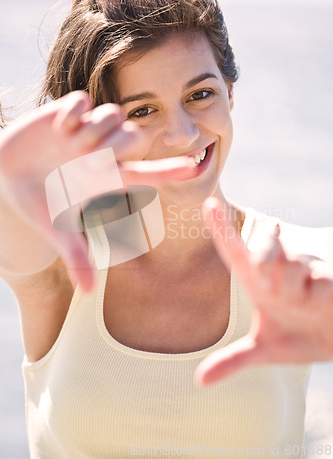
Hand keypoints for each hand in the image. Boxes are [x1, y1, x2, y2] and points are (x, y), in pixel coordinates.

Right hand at [0, 91, 195, 291]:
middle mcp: (104, 151)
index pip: (146, 173)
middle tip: (84, 156)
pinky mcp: (69, 111)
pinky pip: (83, 102)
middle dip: (115, 144)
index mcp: (107, 177)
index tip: (195, 168)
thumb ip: (75, 254)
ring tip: (68, 143)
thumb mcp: (56, 228)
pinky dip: (71, 114)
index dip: (170, 171)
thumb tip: (88, 292)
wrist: (6, 170)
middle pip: (135, 136)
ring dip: (91, 131)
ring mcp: (88, 129)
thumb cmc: (36, 200)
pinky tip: (57, 127)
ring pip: (112, 114)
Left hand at [195, 197, 332, 384]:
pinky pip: (320, 281)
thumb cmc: (296, 338)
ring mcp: (305, 270)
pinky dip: (319, 300)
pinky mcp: (330, 277)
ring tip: (304, 307)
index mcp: (257, 281)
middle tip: (271, 288)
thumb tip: (199, 381)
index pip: (234, 250)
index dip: (221, 228)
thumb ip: (234, 361)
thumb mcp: (264, 351)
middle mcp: (279, 269)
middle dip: (265, 259)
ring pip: (292, 265)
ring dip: (297, 293)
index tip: (208, 205)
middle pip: (264, 247)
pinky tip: (323, 306)